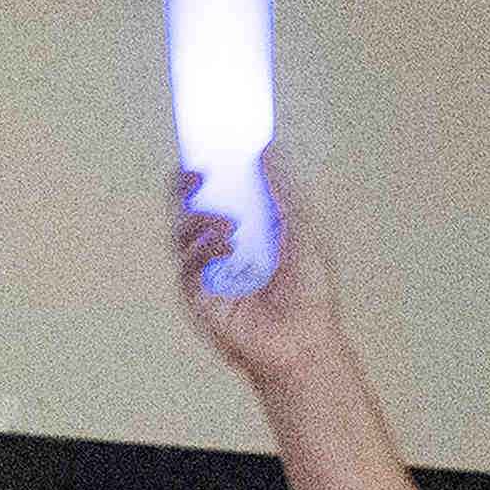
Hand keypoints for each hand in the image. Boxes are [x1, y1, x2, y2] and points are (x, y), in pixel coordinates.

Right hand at [170, 155, 351, 395]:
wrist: (305, 341)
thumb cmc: (309, 293)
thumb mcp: (302, 230)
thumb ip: (283, 190)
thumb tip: (267, 149)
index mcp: (247, 228)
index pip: (217, 191)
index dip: (207, 169)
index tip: (208, 149)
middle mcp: (222, 247)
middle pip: (187, 206)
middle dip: (185, 185)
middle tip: (198, 174)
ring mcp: (206, 272)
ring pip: (180, 230)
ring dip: (200, 219)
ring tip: (229, 226)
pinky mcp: (197, 296)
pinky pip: (186, 263)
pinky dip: (202, 249)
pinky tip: (225, 250)